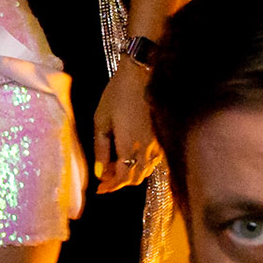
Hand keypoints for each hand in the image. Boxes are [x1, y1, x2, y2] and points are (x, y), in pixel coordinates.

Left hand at [92, 61, 159, 192]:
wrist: (143, 73)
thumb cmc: (118, 94)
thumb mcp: (101, 119)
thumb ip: (101, 148)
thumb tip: (100, 171)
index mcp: (130, 147)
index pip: (122, 179)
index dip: (111, 187)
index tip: (100, 189)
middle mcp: (147, 151)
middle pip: (135, 178)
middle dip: (119, 182)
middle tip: (105, 178)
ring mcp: (158, 145)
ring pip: (145, 171)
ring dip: (130, 174)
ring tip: (115, 167)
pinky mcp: (162, 137)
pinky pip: (152, 161)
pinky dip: (140, 165)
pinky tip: (131, 156)